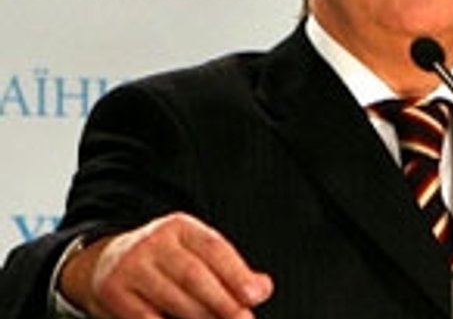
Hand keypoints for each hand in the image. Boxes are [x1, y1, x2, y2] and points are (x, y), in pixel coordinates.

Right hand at [60, 212, 273, 318]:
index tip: (256, 296)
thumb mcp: (197, 255)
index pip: (213, 248)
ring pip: (172, 298)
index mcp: (180, 227)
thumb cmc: (168, 264)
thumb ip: (232, 272)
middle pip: (193, 275)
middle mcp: (153, 242)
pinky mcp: (112, 292)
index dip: (237, 274)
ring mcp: (130, 266)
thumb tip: (262, 288)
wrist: (106, 263)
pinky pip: (145, 318)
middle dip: (222, 302)